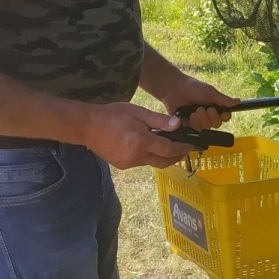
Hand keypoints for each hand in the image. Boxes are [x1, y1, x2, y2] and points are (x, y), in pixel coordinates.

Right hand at [82, 102, 206, 169]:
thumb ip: (159, 120)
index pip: (169, 150)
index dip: (182, 148)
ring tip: (167, 144)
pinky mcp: (122, 165)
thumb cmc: (112, 114)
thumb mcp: (138, 112)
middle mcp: (136, 156)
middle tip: (184, 148)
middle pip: (164, 162)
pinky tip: (148, 145)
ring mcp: (129, 163)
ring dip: (162, 156)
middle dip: (177, 157)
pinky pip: (141, 162)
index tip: (191, 144)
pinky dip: (149, 156)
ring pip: (152, 163)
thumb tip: (178, 125)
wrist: (87, 126)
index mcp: (141, 142)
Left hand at [161, 76, 238, 128]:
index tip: (223, 113)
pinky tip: (189, 116)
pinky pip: (195, 130)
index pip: (224, 117)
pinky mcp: (187, 126)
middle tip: (203, 108)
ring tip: (195, 111)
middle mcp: (207, 116)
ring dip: (202, 120)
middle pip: (216, 124)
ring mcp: (197, 122)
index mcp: (215, 107)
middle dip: (211, 117)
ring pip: (206, 128)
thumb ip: (223, 99)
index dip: (224, 117)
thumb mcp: (210, 92)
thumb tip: (238, 101)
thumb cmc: (193, 87)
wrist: (175, 89)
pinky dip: (194, 123)